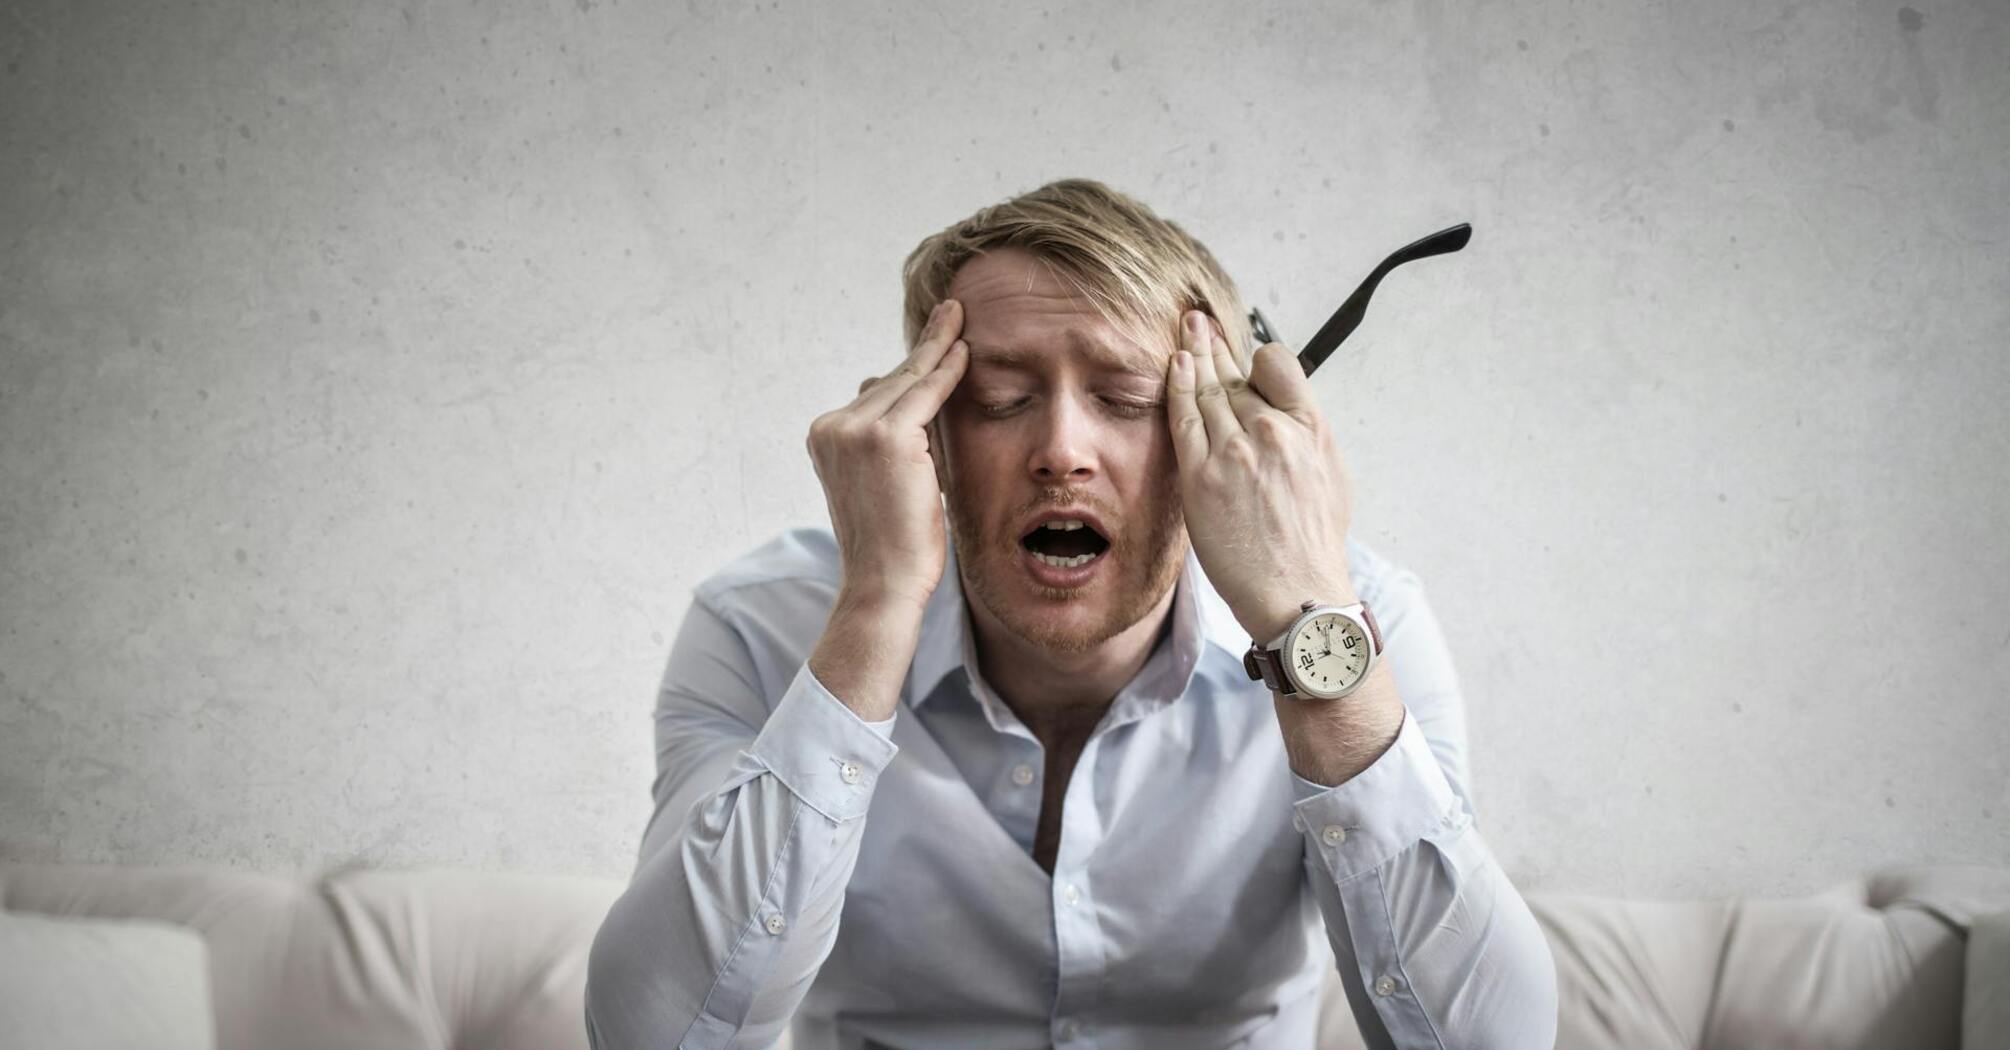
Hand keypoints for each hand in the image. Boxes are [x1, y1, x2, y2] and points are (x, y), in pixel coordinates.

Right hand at [806, 299, 968, 611]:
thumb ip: (891, 440)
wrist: (884, 582)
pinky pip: (925, 394)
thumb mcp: (883, 482)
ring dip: (937, 350)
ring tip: (957, 317)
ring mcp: (855, 430)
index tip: (930, 340)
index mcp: (825, 438)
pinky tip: (964, 350)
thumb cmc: (892, 543)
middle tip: (949, 313)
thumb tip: (906, 397)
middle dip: (923, 352)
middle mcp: (832, 427)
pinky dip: (947, 371)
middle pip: (889, 381)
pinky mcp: (886, 438)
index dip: (907, 369)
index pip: (875, 394)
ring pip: (906, 383)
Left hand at [1165, 309, 1357, 641]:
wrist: (1298, 591)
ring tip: (1184, 332)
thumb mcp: (1330, 475)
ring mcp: (1234, 451)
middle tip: (1198, 321)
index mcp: (1308, 428)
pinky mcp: (1202, 476)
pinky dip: (1177, 386)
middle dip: (1214, 345)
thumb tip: (1286, 412)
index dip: (1257, 358)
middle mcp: (1272, 431)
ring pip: (1207, 389)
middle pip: (1235, 375)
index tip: (1244, 357)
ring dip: (1193, 356)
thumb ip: (1305, 435)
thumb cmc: (1314, 543)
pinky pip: (1184, 418)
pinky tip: (1173, 365)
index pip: (1277, 365)